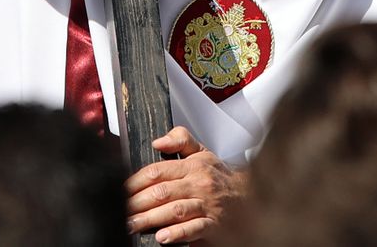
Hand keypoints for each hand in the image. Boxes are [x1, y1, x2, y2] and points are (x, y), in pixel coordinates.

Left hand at [125, 127, 243, 243]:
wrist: (255, 197)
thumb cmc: (223, 178)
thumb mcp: (203, 152)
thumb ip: (180, 140)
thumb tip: (158, 141)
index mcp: (193, 166)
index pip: (157, 171)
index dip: (135, 182)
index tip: (120, 191)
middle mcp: (199, 184)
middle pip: (161, 192)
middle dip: (137, 203)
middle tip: (120, 211)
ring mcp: (207, 205)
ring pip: (174, 210)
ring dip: (151, 219)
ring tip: (133, 225)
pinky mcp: (215, 225)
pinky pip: (194, 228)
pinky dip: (178, 234)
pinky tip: (163, 237)